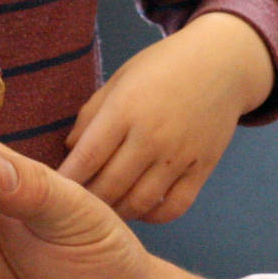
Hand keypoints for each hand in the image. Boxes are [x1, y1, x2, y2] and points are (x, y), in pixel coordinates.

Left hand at [61, 11, 274, 221]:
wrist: (223, 62)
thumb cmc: (163, 66)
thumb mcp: (120, 78)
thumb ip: (91, 115)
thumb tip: (70, 152)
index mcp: (125, 109)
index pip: (85, 158)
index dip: (66, 179)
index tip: (54, 188)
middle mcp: (152, 136)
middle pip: (108, 187)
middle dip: (87, 201)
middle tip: (76, 204)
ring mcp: (179, 155)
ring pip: (139, 203)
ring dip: (117, 212)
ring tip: (105, 209)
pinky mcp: (202, 167)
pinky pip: (174, 207)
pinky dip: (154, 216)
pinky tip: (141, 208)